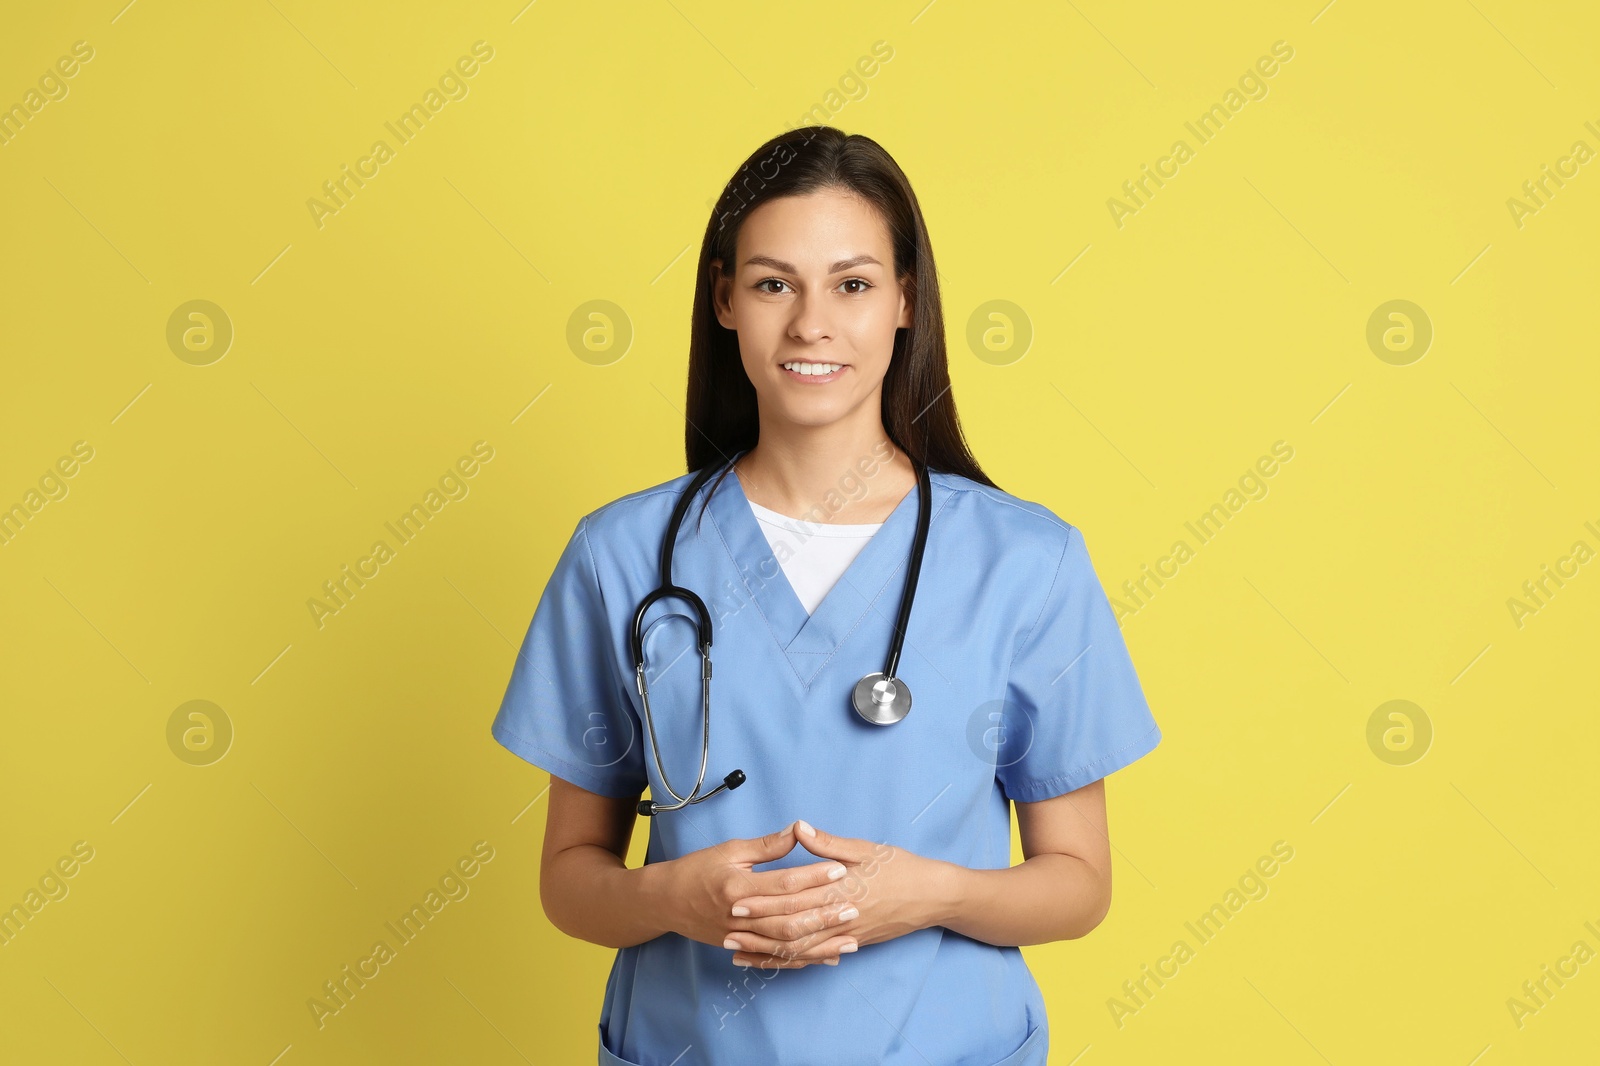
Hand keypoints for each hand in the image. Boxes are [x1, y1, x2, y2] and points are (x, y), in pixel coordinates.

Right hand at [658, 822, 861, 969]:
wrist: (665, 901)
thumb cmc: (697, 869)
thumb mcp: (730, 850)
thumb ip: (766, 845)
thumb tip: (798, 831)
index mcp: (737, 887)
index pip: (784, 884)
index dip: (814, 877)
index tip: (840, 869)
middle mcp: (739, 916)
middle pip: (789, 918)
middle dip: (823, 913)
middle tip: (854, 906)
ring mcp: (739, 936)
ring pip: (785, 944)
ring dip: (819, 942)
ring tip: (849, 937)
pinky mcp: (740, 948)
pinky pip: (776, 958)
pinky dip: (802, 959)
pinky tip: (825, 957)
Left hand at [724, 820, 942, 966]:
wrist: (932, 896)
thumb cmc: (899, 867)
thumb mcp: (865, 848)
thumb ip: (828, 843)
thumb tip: (799, 827)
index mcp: (840, 888)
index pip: (793, 898)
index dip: (763, 900)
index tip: (734, 899)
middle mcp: (840, 916)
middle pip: (791, 928)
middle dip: (756, 931)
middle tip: (726, 931)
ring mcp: (846, 935)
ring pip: (801, 949)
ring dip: (768, 952)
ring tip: (739, 954)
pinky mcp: (852, 944)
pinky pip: (817, 957)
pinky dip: (792, 961)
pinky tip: (774, 961)